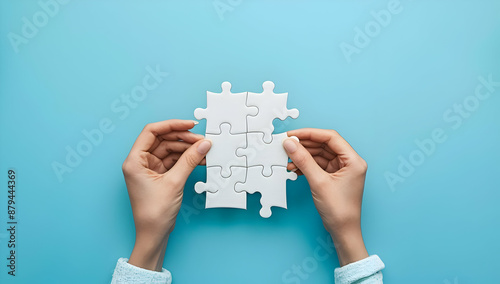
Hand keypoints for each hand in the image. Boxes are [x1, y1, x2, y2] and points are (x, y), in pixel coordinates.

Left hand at [122, 119, 210, 270]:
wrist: (154, 234)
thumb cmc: (154, 213)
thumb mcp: (174, 183)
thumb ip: (189, 160)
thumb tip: (203, 144)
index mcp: (135, 161)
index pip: (151, 132)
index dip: (171, 125)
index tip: (190, 124)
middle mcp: (140, 162)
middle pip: (163, 140)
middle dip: (183, 139)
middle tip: (202, 140)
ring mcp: (150, 169)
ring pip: (170, 150)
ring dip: (187, 149)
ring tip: (204, 150)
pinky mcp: (159, 176)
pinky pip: (174, 161)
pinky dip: (186, 159)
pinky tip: (200, 159)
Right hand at [283, 129, 368, 265]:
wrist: (343, 231)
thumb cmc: (339, 210)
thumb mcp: (318, 182)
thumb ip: (303, 160)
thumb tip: (290, 144)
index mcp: (353, 160)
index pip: (330, 138)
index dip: (310, 134)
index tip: (293, 134)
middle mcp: (349, 162)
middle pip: (324, 145)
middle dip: (304, 145)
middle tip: (286, 145)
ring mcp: (341, 170)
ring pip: (319, 155)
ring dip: (303, 156)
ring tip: (287, 158)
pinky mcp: (334, 177)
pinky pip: (318, 165)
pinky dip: (305, 165)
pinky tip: (293, 168)